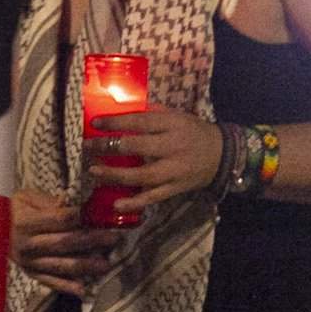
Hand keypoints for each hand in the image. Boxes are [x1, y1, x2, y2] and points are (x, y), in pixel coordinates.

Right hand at [11, 188, 121, 298]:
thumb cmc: (12, 208)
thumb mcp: (26, 198)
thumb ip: (49, 202)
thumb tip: (74, 203)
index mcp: (25, 221)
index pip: (60, 219)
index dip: (83, 217)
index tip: (103, 215)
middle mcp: (26, 243)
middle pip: (64, 242)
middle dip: (92, 240)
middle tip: (114, 238)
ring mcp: (27, 261)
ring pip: (60, 264)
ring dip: (85, 265)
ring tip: (106, 264)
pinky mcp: (28, 272)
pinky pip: (49, 281)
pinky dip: (65, 286)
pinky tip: (83, 290)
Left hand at [88, 109, 227, 215]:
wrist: (223, 155)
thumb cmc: (193, 131)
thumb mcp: (176, 115)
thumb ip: (150, 112)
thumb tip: (119, 107)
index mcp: (172, 125)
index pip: (140, 122)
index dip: (115, 123)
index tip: (95, 123)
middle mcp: (173, 147)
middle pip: (137, 147)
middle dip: (108, 147)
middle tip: (87, 147)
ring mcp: (175, 170)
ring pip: (143, 175)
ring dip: (116, 175)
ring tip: (94, 171)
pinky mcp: (177, 188)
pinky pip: (154, 197)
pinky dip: (135, 202)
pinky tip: (117, 204)